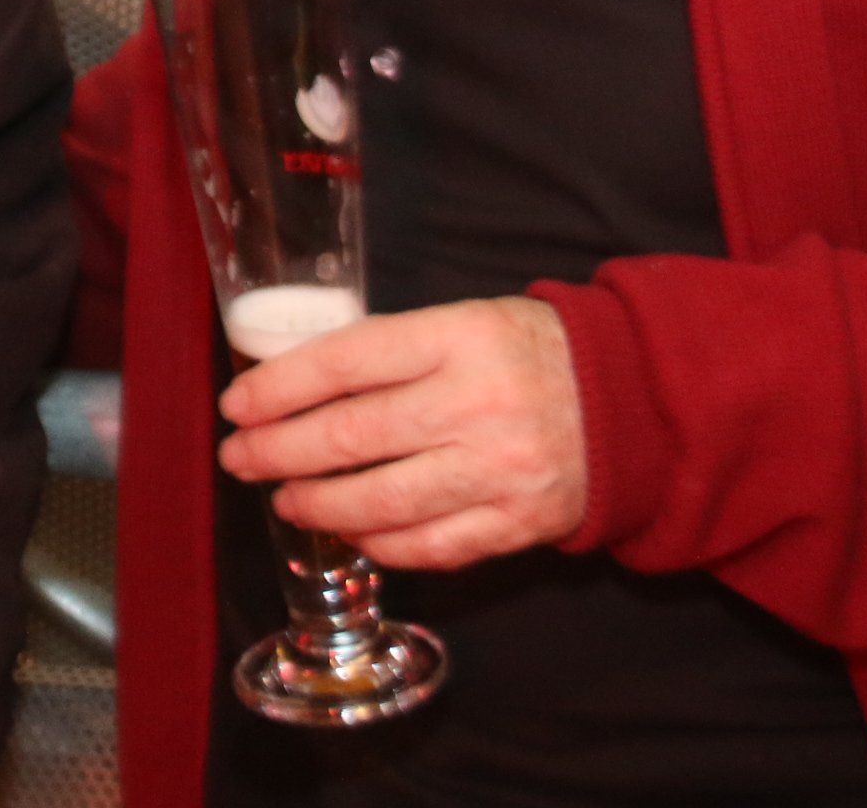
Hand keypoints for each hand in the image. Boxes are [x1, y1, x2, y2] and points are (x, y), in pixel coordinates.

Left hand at [216, 296, 588, 570]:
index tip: (236, 404)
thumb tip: (295, 387)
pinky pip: (431, 545)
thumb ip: (392, 352)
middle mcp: (476, 404)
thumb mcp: (464, 322)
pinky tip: (350, 531)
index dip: (279, 386)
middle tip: (239, 458)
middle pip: (352, 434)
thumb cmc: (527, 353)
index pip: (346, 362)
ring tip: (285, 498)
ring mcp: (499, 470)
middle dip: (279, 450)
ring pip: (383, 499)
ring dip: (319, 503)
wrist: (630, 402)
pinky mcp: (517, 523)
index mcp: (458, 337)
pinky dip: (381, 543)